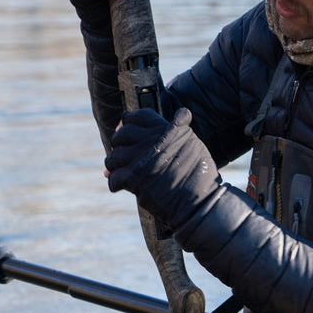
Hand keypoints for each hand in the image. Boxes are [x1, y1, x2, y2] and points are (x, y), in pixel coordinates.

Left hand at [105, 107, 219, 228]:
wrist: (198, 200)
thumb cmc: (198, 172)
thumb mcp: (193, 140)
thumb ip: (181, 126)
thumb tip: (182, 112)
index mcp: (165, 130)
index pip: (138, 116)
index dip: (128, 121)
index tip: (125, 127)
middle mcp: (151, 141)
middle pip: (121, 135)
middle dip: (119, 143)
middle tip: (122, 152)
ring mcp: (141, 160)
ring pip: (114, 156)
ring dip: (114, 164)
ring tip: (119, 169)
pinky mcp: (134, 179)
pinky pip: (114, 177)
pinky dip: (115, 182)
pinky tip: (121, 185)